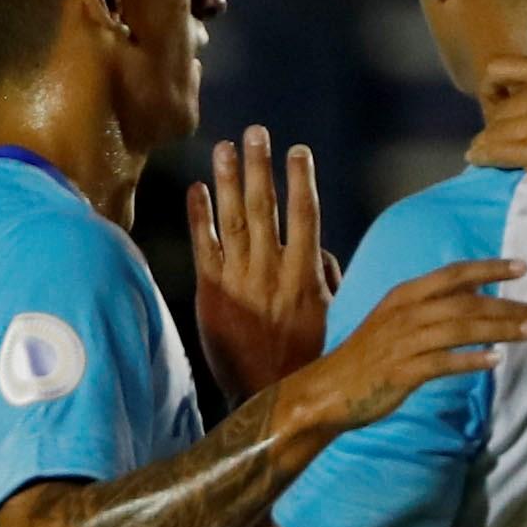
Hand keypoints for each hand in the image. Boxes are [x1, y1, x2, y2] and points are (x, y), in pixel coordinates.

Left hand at [184, 125, 335, 404]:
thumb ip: (326, 277)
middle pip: (264, 207)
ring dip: (228, 180)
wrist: (267, 395)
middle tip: (256, 132)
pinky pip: (203, 247)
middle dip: (259, 167)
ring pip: (232, 220)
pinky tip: (196, 189)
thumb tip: (317, 248)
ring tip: (225, 147)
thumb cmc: (305, 355)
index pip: (304, 215)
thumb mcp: (330, 315)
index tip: (298, 150)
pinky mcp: (211, 294)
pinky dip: (199, 217)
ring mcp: (239, 280)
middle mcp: (271, 271)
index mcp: (304, 274)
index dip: (300, 180)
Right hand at [285, 257, 526, 436]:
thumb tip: (472, 300)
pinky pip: (443, 362)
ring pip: (460, 329)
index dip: (490, 269)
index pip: (454, 274)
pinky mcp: (402, 372)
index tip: (523, 267)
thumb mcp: (395, 322)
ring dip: (499, 329)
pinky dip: (470, 360)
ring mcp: (403, 342)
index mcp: (404, 296)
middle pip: (465, 303)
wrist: (327, 392)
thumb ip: (431, 309)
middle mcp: (406, 313)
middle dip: (507, 306)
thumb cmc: (367, 358)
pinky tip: (495, 361)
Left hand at [464, 11, 526, 200]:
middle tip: (503, 133)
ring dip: (489, 142)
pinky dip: (486, 158)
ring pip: (493, 131)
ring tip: (493, 150)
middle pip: (496, 107)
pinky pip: (496, 153)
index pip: (499, 68)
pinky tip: (484, 160)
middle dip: (495, 121)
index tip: (493, 100)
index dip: (490, 86)